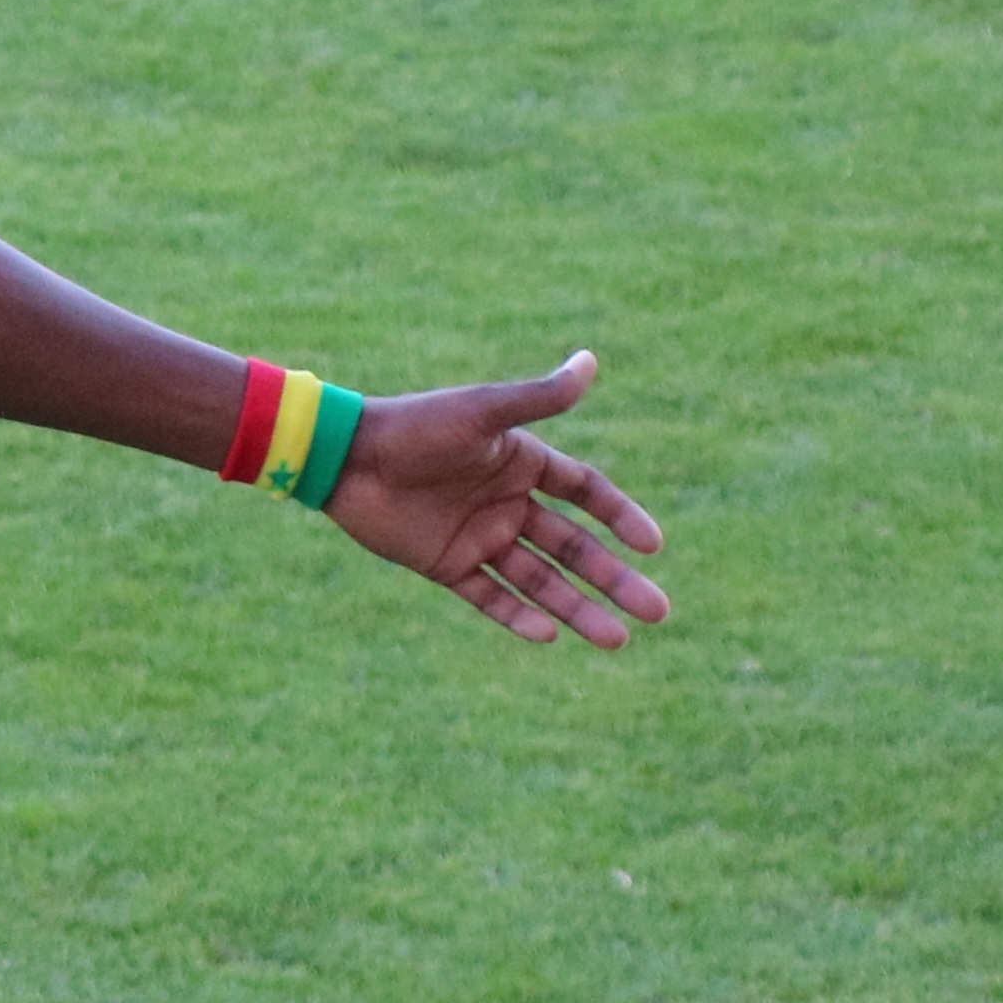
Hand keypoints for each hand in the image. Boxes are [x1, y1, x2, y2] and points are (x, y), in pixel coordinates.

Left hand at [329, 351, 670, 645]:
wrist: (344, 456)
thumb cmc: (415, 426)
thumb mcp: (482, 413)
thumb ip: (538, 398)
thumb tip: (590, 362)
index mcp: (522, 463)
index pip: (587, 493)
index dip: (621, 517)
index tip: (653, 545)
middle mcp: (506, 503)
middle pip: (574, 548)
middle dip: (615, 579)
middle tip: (658, 611)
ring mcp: (477, 536)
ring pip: (539, 581)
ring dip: (578, 609)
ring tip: (617, 640)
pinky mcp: (444, 564)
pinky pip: (488, 597)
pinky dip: (516, 616)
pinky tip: (549, 636)